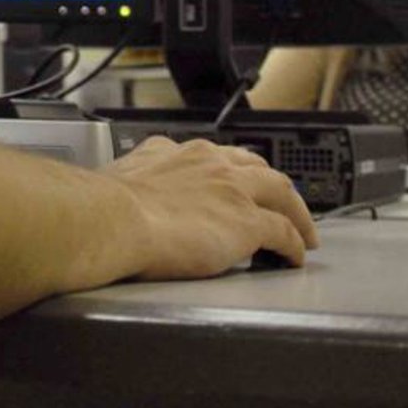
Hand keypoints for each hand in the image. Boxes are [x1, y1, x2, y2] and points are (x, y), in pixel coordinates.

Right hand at [106, 136, 317, 277]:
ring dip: (296, 212)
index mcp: (172, 152)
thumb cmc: (104, 208)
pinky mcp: (247, 221)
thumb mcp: (119, 181)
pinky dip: (295, 244)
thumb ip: (133, 184)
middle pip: (255, 166)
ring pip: (281, 192)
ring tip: (303, 229)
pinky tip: (296, 255)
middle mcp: (207, 162)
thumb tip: (121, 200)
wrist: (113, 218)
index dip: (228, 168)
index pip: (211, 155)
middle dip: (270, 184)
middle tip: (277, 200)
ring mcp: (232, 189)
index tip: (230, 178)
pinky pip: (284, 231)